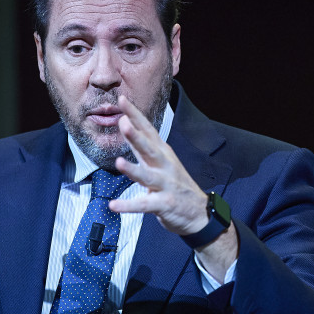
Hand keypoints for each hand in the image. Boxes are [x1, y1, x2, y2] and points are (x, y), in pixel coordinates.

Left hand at [110, 96, 236, 278]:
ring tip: (119, 163)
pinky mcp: (165, 204)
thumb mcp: (161, 162)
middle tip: (123, 122)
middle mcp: (165, 166)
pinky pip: (145, 205)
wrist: (200, 214)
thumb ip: (142, 147)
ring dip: (133, 169)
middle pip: (150, 149)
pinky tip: (113, 205)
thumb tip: (126, 124)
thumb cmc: (176, 185)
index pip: (148, 130)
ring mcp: (166, 185)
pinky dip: (129, 205)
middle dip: (137, 136)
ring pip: (148, 176)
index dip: (135, 115)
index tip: (122, 99)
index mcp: (163, 154)